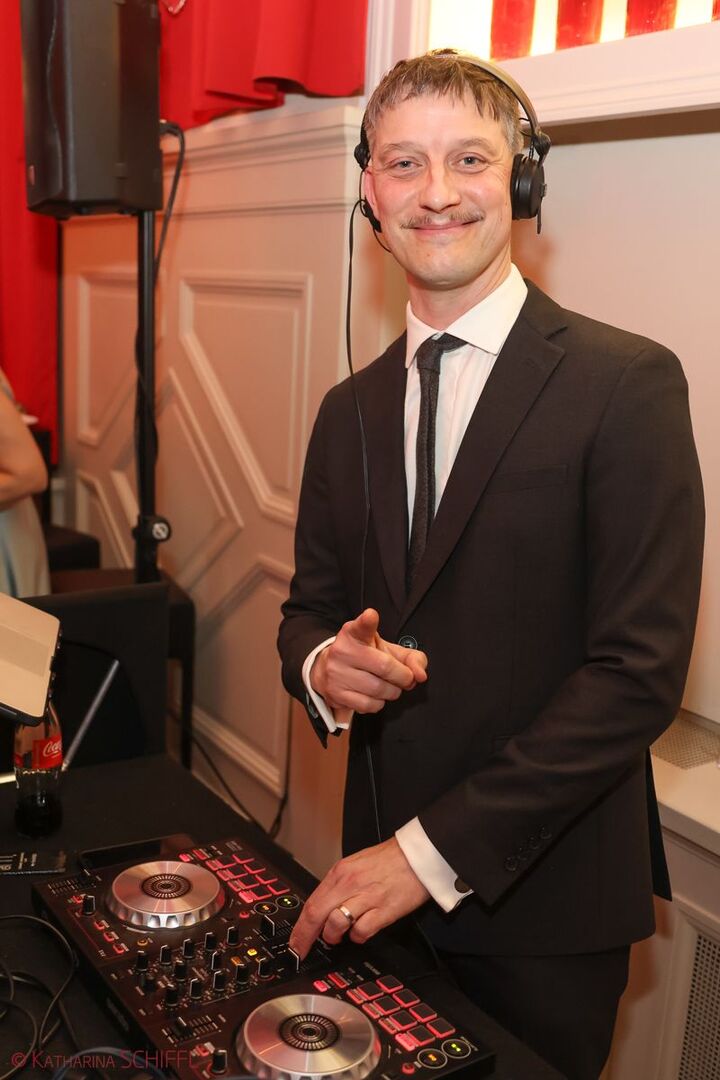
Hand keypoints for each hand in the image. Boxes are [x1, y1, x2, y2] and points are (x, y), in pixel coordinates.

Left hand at [288, 838, 429, 959]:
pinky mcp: (384, 911)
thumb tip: (323, 907)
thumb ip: (338, 885)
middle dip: (305, 938)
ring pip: (336, 925)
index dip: (299, 927)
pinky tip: (362, 929)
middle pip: (317, 915)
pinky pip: (361, 932)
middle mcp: (350, 884)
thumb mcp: (355, 865)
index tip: (294, 941)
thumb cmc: (388, 860)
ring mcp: (367, 898)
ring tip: (341, 934)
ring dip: (335, 935)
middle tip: (301, 950)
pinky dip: (358, 936)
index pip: (311, 903)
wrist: (417, 856)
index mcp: (341, 872)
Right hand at [311, 608, 427, 714]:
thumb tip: (420, 675)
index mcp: (354, 634)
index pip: (361, 626)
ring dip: (392, 692)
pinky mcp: (336, 694)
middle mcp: (342, 651)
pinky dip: (378, 703)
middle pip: (385, 667)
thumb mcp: (388, 650)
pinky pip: (369, 705)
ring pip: (379, 689)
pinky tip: (373, 695)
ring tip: (388, 686)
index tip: (371, 616)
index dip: (367, 621)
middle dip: (403, 677)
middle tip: (404, 678)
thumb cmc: (366, 657)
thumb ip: (412, 658)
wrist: (329, 670)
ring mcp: (337, 674)